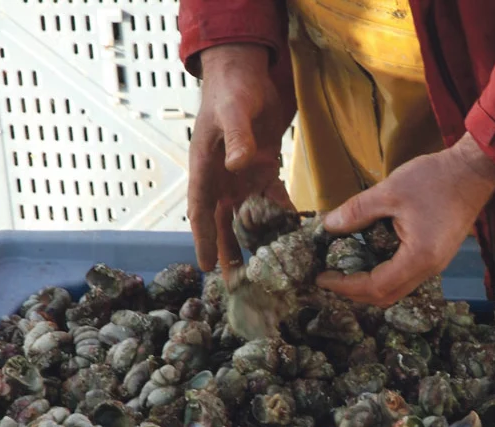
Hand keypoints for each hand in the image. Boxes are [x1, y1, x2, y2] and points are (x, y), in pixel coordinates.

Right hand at [187, 43, 292, 275]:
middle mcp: (222, 180)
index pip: (201, 211)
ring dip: (255, 243)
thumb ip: (236, 138)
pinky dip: (282, 218)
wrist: (247, 73)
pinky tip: (293, 238)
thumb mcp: (234, 112)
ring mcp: (243, 178)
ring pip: (248, 219)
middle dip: (228, 253)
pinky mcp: (265, 170)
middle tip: (236, 284)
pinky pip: (273, 200)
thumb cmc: (231, 91)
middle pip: (223, 224)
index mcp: (205, 170)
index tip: (206, 267)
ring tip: (264, 271)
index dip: (202, 240)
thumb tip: (238, 165)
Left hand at [316, 133, 494, 306]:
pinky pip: (406, 276)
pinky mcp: (437, 255)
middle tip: (330, 278)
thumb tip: (328, 227)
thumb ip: (356, 212)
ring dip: (369, 285)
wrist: (474, 170)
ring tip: (345, 271)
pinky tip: (368, 258)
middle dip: (355, 292)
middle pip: (387, 296)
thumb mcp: (389, 191)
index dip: (346, 286)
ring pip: (397, 289)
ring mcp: (436, 264)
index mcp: (419, 257)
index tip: (323, 277)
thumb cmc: (435, 179)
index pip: (376, 286)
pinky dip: (383, 274)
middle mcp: (430, 269)